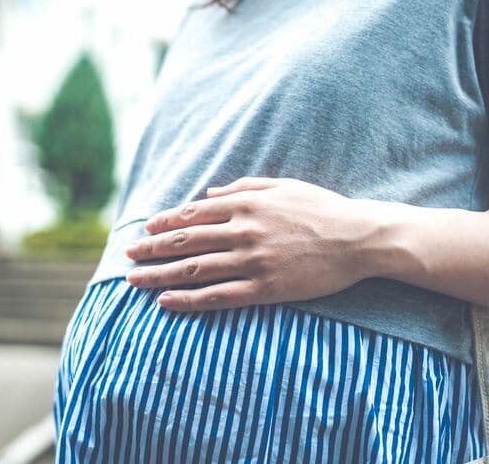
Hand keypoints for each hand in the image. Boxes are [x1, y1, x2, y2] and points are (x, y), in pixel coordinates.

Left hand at [123, 176, 411, 311]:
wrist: (360, 239)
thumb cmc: (323, 209)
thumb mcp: (282, 186)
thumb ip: (242, 188)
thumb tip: (208, 194)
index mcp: (246, 204)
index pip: (193, 213)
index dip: (165, 223)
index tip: (145, 230)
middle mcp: (244, 230)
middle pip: (186, 240)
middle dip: (152, 249)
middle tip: (128, 256)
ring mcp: (253, 261)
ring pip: (195, 268)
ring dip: (160, 275)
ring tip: (135, 280)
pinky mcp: (266, 288)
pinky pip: (218, 295)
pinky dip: (189, 299)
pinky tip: (167, 302)